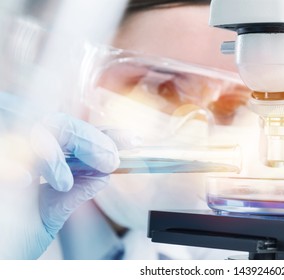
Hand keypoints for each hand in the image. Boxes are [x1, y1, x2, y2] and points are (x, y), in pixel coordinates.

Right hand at [0, 113, 118, 258]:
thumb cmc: (16, 236)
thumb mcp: (53, 214)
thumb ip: (76, 193)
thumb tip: (104, 176)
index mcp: (46, 163)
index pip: (78, 138)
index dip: (104, 134)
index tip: (132, 140)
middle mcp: (29, 156)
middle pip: (59, 126)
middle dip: (89, 139)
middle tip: (110, 160)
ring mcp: (12, 162)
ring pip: (33, 136)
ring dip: (54, 156)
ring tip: (63, 182)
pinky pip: (3, 159)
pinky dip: (11, 164)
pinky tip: (25, 179)